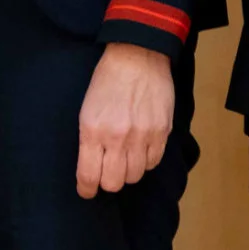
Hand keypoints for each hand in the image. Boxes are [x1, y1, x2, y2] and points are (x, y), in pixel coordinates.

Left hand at [76, 42, 172, 197]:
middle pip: (114, 182)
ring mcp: (142, 136)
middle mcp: (117, 137)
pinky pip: (153, 163)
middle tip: (105, 174)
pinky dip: (145, 162)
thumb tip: (92, 166)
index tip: (86, 191)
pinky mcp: (162, 133)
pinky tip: (140, 152)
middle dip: (107, 182)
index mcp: (92, 130)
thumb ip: (89, 139)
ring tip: (123, 160)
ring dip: (127, 172)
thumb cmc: (107, 81)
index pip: (89, 175)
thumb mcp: (86, 109)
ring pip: (135, 176)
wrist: (137, 57)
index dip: (86, 189)